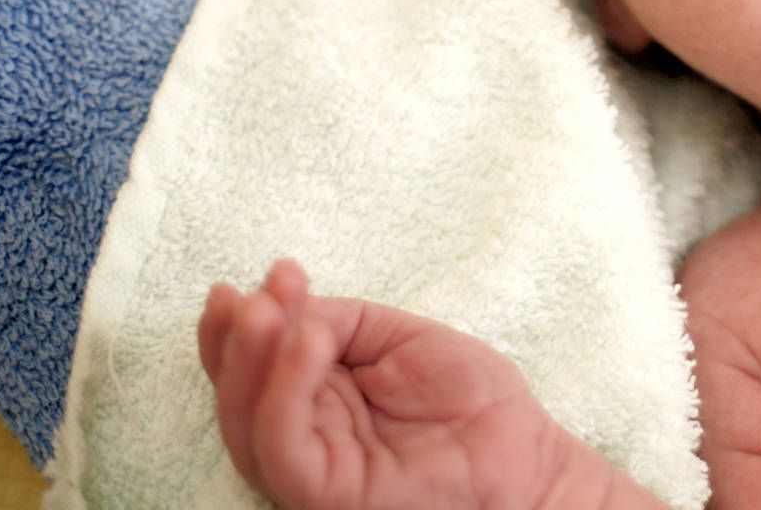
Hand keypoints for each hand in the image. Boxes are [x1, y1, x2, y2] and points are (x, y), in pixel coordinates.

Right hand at [199, 260, 571, 509]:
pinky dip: (285, 391)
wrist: (520, 448)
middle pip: (240, 393)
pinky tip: (307, 341)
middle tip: (255, 292)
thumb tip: (289, 307)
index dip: (243, 323)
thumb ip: (340, 322)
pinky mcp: (323, 493)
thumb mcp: (397, 338)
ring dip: (252, 358)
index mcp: (316, 398)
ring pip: (248, 421)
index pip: (258, 363)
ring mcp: (310, 467)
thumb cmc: (469, 399)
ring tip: (268, 308)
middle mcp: (304, 434)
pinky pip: (284, 446)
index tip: (269, 273)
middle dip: (239, 337)